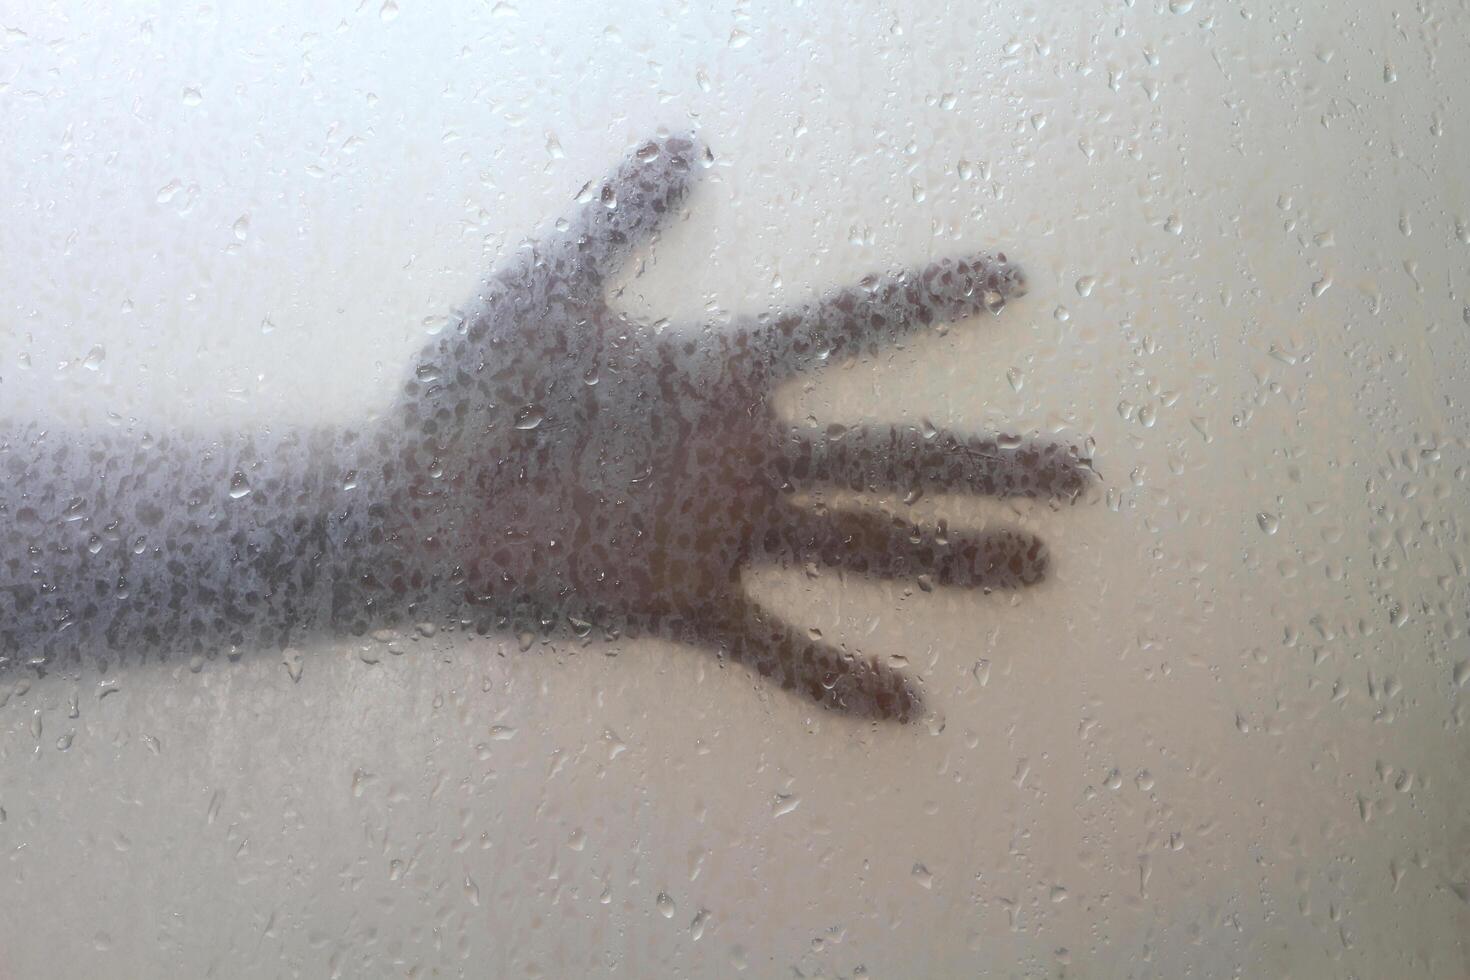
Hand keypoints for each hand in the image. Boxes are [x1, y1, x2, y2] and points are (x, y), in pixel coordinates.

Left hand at [379, 133, 1091, 722]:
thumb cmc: (470, 387)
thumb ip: (619, 218)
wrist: (412, 504)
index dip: (923, 300)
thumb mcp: (547, 288)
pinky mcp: (681, 603)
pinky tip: (905, 703)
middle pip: (889, 455)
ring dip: (948, 560)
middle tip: (1080, 473)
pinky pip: (771, 647)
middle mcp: (741, 455)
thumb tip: (688, 143)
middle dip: (985, 465)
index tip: (1010, 274)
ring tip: (1037, 565)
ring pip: (859, 547)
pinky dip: (832, 677)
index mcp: (719, 374)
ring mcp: (719, 534)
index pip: (844, 327)